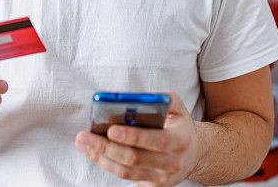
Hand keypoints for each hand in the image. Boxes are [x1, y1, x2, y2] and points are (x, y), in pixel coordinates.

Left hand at [75, 93, 202, 186]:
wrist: (194, 152)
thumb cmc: (178, 123)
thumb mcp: (176, 106)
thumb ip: (158, 99)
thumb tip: (130, 99)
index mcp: (180, 139)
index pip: (156, 140)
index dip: (133, 137)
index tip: (111, 129)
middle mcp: (172, 162)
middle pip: (134, 159)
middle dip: (105, 147)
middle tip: (84, 136)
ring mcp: (162, 178)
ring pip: (126, 172)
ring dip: (100, 158)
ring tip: (83, 143)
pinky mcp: (152, 186)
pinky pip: (126, 177)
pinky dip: (107, 164)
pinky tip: (94, 152)